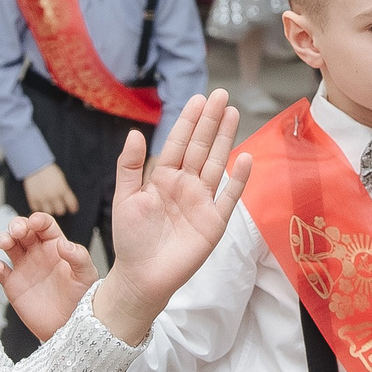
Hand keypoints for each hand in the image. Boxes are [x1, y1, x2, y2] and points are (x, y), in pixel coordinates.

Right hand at [0, 212, 97, 341]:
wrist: (70, 326)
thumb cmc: (82, 298)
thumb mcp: (86, 275)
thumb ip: (78, 256)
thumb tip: (63, 243)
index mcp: (55, 245)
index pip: (44, 225)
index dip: (38, 220)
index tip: (35, 222)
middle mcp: (37, 253)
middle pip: (22, 230)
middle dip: (17, 225)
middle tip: (17, 231)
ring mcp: (23, 267)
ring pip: (9, 246)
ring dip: (4, 239)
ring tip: (5, 243)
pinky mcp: (12, 285)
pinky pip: (0, 271)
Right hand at [22, 163, 77, 217]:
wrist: (35, 166)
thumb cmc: (50, 172)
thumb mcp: (62, 180)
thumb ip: (65, 191)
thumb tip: (67, 202)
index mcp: (62, 190)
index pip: (71, 204)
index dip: (72, 208)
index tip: (72, 209)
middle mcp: (53, 196)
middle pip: (60, 211)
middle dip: (60, 208)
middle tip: (58, 205)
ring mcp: (42, 198)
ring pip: (49, 212)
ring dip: (50, 209)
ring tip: (49, 205)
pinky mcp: (33, 199)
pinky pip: (37, 209)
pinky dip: (39, 208)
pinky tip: (41, 203)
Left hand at [97, 91, 252, 335]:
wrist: (142, 277)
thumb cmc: (131, 240)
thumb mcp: (125, 198)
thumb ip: (130, 167)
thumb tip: (136, 132)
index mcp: (163, 178)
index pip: (178, 143)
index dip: (188, 121)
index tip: (198, 98)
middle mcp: (185, 185)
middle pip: (200, 147)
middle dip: (210, 121)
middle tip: (221, 94)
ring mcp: (202, 202)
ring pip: (216, 164)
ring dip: (225, 140)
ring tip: (233, 114)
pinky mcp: (214, 222)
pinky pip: (229, 197)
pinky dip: (239, 179)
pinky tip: (247, 158)